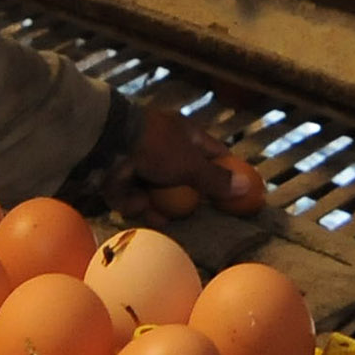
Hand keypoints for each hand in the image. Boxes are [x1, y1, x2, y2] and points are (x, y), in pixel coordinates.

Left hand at [129, 103, 265, 216]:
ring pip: (158, 191)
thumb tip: (247, 188)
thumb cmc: (156, 147)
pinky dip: (136, 203)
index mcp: (184, 135)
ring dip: (161, 205)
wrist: (107, 144)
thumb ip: (216, 179)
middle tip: (201, 216)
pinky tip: (140, 206)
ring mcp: (140, 164)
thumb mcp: (191, 164)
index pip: (213, 152)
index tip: (237, 192)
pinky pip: (134, 198)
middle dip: (190, 197)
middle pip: (184, 176)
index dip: (226, 170)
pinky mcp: (120, 180)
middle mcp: (163, 147)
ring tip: (169, 220)